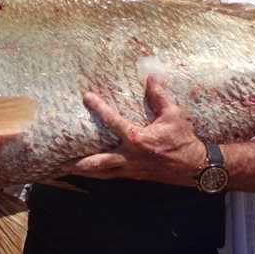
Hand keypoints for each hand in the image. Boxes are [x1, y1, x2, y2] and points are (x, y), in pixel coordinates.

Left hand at [64, 75, 205, 185]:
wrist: (194, 167)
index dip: (99, 107)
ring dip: (84, 172)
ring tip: (66, 169)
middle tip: (60, 161)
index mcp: (138, 138)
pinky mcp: (135, 176)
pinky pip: (112, 176)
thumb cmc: (183, 140)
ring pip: (102, 173)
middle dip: (79, 162)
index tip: (86, 97)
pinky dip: (99, 174)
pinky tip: (89, 172)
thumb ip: (160, 96)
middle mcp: (130, 157)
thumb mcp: (174, 115)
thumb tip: (150, 77)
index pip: (113, 121)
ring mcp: (131, 169)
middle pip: (98, 162)